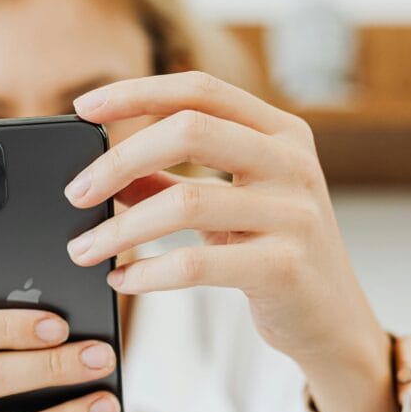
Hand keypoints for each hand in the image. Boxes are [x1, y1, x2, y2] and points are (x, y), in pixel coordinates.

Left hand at [65, 71, 395, 411]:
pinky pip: (195, 263)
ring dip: (120, 228)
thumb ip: (171, 181)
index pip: (200, 89)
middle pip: (188, 131)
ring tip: (84, 249)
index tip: (83, 108)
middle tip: (76, 192)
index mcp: (280, 133)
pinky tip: (123, 279)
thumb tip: (103, 171)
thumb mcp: (229, 207)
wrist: (334, 321)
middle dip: (117, 160)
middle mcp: (291, 163)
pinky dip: (146, 271)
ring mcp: (293, 213)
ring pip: (184, 201)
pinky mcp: (283, 267)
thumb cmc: (276, 255)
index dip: (136, 92)